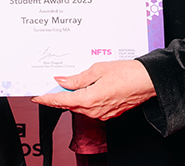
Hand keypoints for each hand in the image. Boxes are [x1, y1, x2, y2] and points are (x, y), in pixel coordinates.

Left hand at [31, 60, 155, 120]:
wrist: (148, 81)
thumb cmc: (127, 73)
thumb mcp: (97, 69)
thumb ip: (77, 78)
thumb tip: (61, 80)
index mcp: (89, 99)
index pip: (60, 101)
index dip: (46, 99)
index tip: (36, 97)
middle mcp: (94, 111)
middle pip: (69, 104)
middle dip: (58, 97)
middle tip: (49, 87)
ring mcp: (102, 114)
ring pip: (79, 106)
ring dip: (71, 97)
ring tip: (66, 85)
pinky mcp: (108, 113)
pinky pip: (90, 108)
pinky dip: (83, 100)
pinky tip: (83, 89)